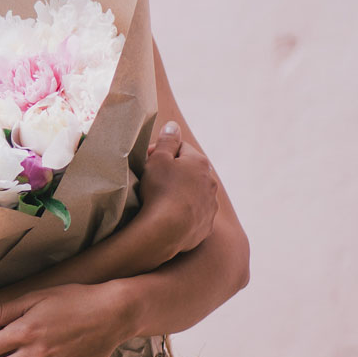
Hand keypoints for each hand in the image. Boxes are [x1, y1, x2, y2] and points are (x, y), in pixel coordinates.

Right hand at [138, 121, 219, 262]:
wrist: (167, 230)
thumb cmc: (161, 190)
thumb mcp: (158, 159)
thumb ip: (166, 141)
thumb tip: (174, 126)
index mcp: (200, 162)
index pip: (181, 148)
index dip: (161, 151)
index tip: (146, 160)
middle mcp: (211, 182)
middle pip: (189, 170)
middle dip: (173, 172)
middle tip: (152, 178)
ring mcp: (211, 205)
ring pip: (194, 192)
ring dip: (180, 191)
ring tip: (160, 198)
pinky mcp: (207, 225)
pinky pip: (194, 213)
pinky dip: (184, 211)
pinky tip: (169, 215)